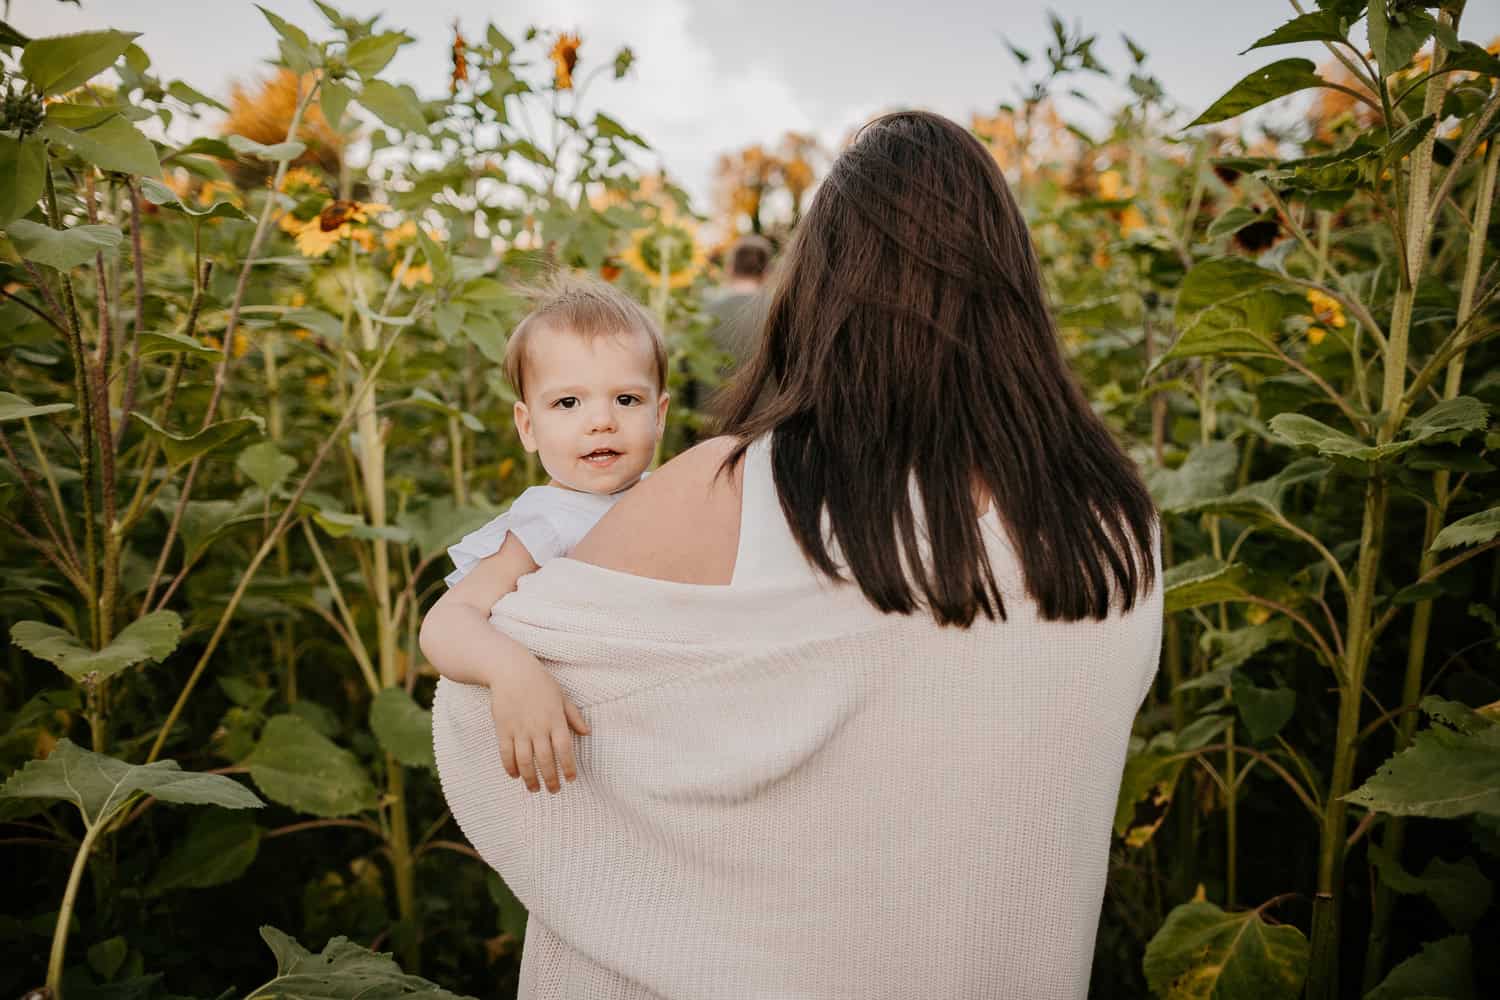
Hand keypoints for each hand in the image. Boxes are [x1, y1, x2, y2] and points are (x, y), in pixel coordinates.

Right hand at [487, 656, 590, 792]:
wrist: (511, 670)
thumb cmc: (540, 682)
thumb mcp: (562, 696)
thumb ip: (574, 716)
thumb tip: (587, 733)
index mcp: (555, 719)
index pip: (564, 749)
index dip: (568, 767)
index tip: (571, 779)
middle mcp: (538, 727)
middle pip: (545, 760)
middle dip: (550, 779)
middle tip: (554, 791)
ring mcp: (519, 729)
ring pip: (525, 761)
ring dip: (530, 778)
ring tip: (534, 789)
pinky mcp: (503, 729)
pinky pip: (506, 753)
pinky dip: (510, 767)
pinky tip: (515, 776)